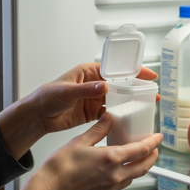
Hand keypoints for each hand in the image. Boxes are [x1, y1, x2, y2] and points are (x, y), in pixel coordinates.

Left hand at [0, 63, 156, 159]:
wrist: (37, 116)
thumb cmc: (46, 97)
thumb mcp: (66, 91)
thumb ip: (86, 89)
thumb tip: (104, 86)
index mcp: (89, 72)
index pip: (115, 69)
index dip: (133, 71)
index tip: (148, 75)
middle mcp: (94, 84)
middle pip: (120, 85)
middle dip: (136, 88)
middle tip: (152, 94)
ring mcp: (94, 99)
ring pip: (117, 100)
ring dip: (130, 103)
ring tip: (145, 107)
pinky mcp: (92, 113)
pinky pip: (110, 114)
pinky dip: (119, 117)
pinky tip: (128, 120)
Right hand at [16, 113, 162, 189]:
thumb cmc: (60, 168)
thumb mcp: (79, 141)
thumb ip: (97, 130)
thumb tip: (108, 119)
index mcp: (111, 159)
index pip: (140, 150)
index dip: (152, 143)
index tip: (158, 137)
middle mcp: (115, 175)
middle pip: (143, 167)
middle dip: (152, 157)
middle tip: (154, 149)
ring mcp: (109, 187)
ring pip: (133, 177)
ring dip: (140, 167)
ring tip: (137, 158)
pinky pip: (121, 185)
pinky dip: (126, 176)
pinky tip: (119, 170)